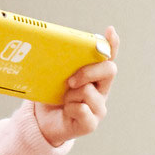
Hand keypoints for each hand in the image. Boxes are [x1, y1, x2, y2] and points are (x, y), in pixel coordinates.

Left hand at [33, 28, 116, 145]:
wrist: (42, 122)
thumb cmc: (52, 96)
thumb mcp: (56, 76)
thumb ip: (62, 63)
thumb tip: (54, 45)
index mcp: (96, 76)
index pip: (109, 57)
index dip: (112, 44)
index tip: (110, 31)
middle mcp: (102, 90)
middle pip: (109, 70)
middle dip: (88, 71)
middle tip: (70, 80)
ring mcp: (99, 108)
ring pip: (88, 91)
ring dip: (71, 95)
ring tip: (65, 100)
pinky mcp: (91, 123)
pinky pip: (82, 109)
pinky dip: (70, 108)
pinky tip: (67, 112)